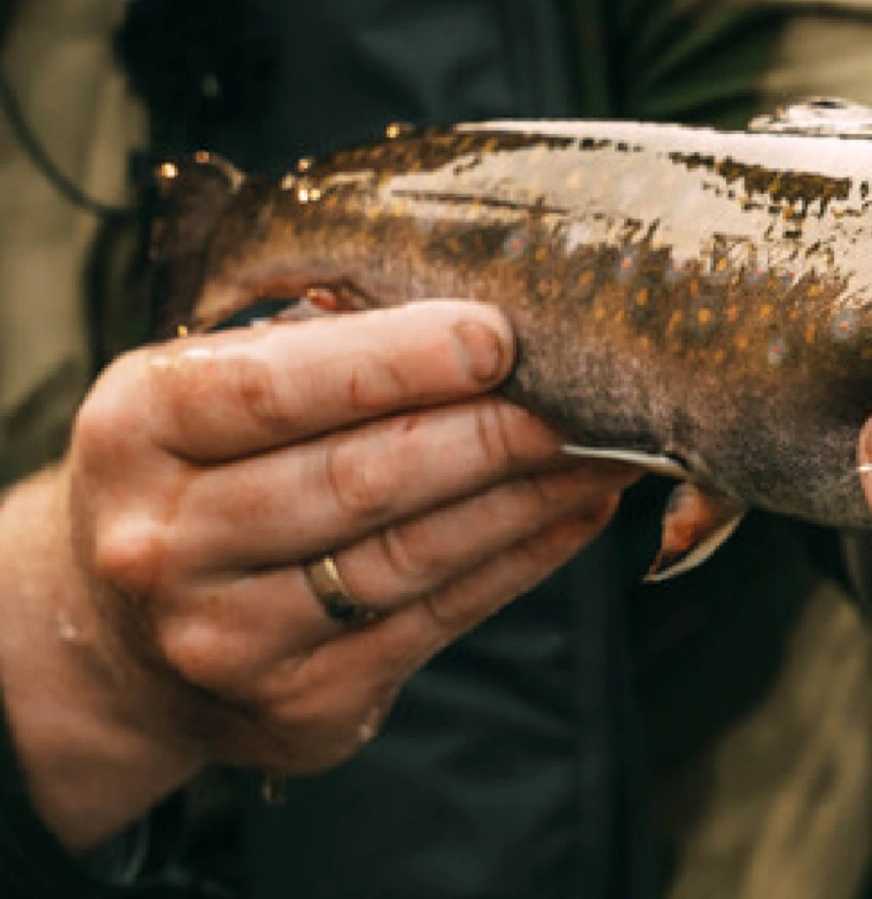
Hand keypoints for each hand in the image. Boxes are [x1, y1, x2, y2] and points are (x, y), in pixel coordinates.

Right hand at [0, 302, 639, 848]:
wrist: (120, 644)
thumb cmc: (195, 477)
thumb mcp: (202, 394)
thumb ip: (312, 347)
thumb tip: (470, 307)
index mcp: (137, 430)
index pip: (272, 389)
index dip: (394, 362)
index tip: (495, 335)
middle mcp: (166, 544)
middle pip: (358, 479)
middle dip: (489, 432)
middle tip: (585, 395)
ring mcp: (230, 638)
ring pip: (411, 556)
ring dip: (529, 498)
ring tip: (610, 448)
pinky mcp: (303, 704)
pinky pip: (440, 619)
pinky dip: (522, 558)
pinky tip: (577, 510)